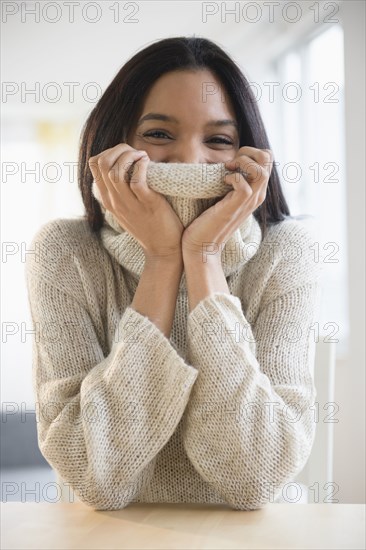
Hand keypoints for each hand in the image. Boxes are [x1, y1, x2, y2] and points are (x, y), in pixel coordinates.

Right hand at [89, 143, 183, 261]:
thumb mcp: (127, 208)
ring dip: (130, 155)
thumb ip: (121, 189)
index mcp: (108, 199)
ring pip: (115, 170)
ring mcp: (129, 204)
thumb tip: (124, 164)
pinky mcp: (147, 204)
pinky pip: (136, 179)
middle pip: (103, 163)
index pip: (94, 164)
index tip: (125, 154)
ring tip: (143, 157)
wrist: (163, 250)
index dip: (109, 151)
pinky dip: (141, 165)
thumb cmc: (150, 225)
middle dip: (119, 149)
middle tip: (136, 153)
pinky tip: (148, 163)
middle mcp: (115, 201)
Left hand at [181, 146, 272, 259]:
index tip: (232, 161)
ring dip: (243, 163)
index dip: (251, 152)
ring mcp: (248, 202)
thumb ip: (229, 183)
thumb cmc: (208, 222)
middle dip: (248, 152)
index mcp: (256, 190)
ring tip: (228, 170)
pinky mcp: (236, 207)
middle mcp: (257, 195)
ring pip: (261, 170)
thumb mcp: (223, 197)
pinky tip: (223, 182)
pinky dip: (233, 177)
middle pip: (268, 159)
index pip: (267, 159)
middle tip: (231, 163)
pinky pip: (244, 184)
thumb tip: (222, 164)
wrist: (202, 246)